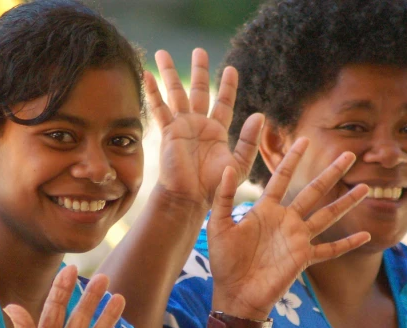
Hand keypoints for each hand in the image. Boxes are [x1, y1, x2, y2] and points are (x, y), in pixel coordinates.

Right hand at [145, 48, 264, 209]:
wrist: (190, 198)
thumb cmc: (214, 186)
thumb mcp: (239, 164)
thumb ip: (250, 141)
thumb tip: (260, 115)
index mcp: (216, 132)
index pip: (223, 102)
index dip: (227, 86)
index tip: (231, 69)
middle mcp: (198, 125)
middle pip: (198, 91)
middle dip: (199, 71)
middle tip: (199, 51)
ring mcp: (181, 126)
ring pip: (176, 93)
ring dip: (169, 73)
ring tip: (163, 53)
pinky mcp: (168, 131)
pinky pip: (159, 107)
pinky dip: (152, 91)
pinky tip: (146, 74)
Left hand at [207, 138, 370, 318]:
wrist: (235, 293)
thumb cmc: (224, 261)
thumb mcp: (219, 225)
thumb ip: (224, 197)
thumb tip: (227, 167)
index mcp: (266, 210)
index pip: (282, 177)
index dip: (293, 159)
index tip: (305, 140)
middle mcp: (286, 220)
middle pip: (314, 191)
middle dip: (331, 173)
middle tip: (349, 155)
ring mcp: (297, 239)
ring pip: (328, 216)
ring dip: (347, 202)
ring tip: (366, 188)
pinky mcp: (304, 259)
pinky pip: (330, 250)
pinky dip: (348, 243)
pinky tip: (366, 236)